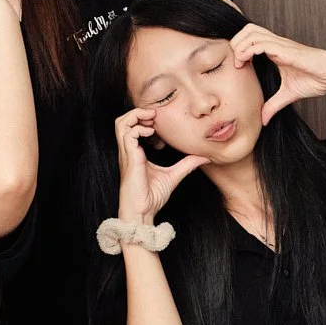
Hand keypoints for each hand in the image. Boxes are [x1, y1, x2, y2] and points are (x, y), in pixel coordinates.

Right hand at [115, 107, 205, 223]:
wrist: (142, 211)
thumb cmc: (152, 197)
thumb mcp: (174, 175)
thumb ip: (186, 164)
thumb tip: (204, 157)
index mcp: (134, 153)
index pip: (131, 128)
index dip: (145, 121)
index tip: (160, 128)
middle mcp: (128, 151)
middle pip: (122, 121)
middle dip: (137, 113)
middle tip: (155, 117)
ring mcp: (127, 153)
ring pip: (121, 123)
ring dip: (136, 116)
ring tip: (152, 120)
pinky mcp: (130, 157)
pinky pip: (128, 133)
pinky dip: (140, 128)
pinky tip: (152, 133)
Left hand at [230, 23, 325, 122]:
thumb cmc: (317, 79)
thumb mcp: (289, 94)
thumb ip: (273, 105)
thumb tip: (262, 120)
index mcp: (276, 50)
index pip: (250, 37)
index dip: (239, 47)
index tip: (238, 66)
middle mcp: (277, 44)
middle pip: (247, 29)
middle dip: (235, 42)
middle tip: (235, 62)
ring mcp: (282, 45)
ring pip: (252, 33)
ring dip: (240, 46)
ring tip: (239, 63)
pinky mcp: (288, 50)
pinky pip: (262, 43)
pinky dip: (249, 50)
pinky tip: (247, 63)